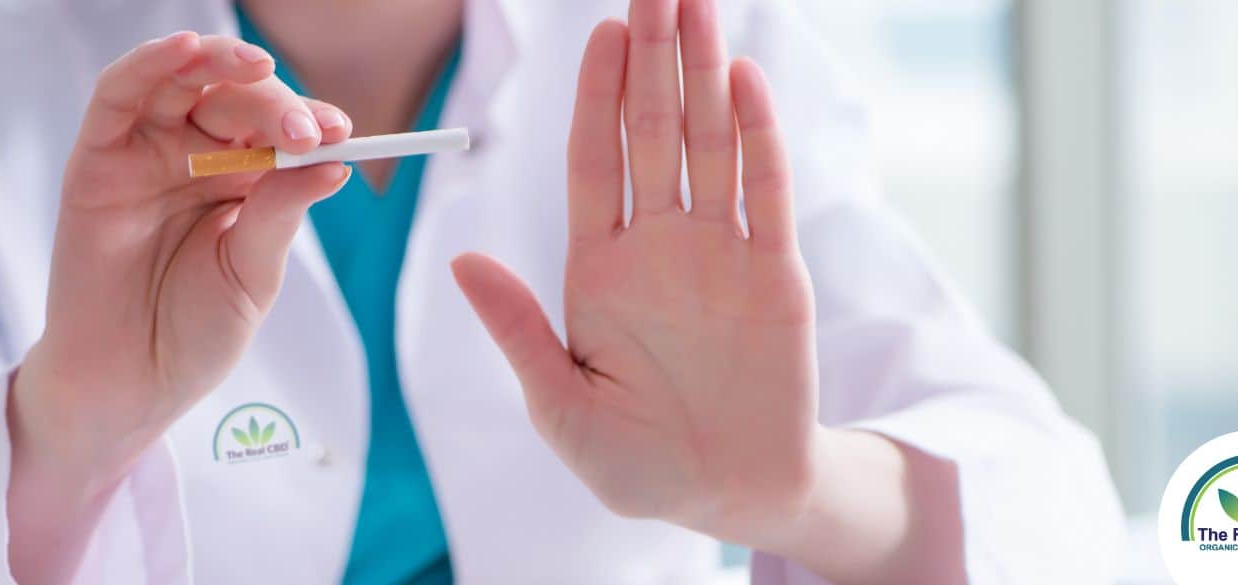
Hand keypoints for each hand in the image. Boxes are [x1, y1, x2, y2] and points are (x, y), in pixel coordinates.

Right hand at [9, 32, 351, 583]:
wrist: (131, 385)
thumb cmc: (193, 333)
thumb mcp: (253, 273)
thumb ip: (280, 214)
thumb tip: (335, 164)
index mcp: (243, 182)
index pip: (280, 131)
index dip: (311, 123)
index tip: (343, 131)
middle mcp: (195, 159)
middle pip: (237, 100)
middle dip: (276, 105)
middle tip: (304, 130)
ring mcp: (146, 155)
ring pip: (183, 83)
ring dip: (220, 62)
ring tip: (256, 65)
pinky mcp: (97, 160)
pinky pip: (119, 96)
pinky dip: (151, 64)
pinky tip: (187, 50)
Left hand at [452, 0, 818, 545]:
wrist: (727, 493)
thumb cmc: (635, 463)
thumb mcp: (560, 406)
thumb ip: (518, 331)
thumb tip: (462, 261)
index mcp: (602, 267)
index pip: (596, 161)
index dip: (596, 96)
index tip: (600, 33)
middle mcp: (661, 245)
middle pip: (653, 132)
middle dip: (653, 60)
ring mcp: (720, 252)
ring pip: (710, 143)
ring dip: (705, 75)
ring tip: (699, 8)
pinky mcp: (775, 274)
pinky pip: (767, 192)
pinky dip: (760, 136)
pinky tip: (746, 81)